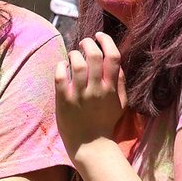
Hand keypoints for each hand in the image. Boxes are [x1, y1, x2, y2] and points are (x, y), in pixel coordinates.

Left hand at [55, 32, 127, 156]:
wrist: (91, 145)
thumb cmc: (105, 122)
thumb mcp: (120, 103)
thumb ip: (120, 82)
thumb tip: (116, 62)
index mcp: (111, 88)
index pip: (113, 57)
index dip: (106, 41)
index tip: (99, 35)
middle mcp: (97, 89)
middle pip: (94, 55)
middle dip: (88, 43)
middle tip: (84, 42)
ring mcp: (80, 94)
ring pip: (77, 63)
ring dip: (74, 54)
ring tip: (74, 55)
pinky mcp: (64, 100)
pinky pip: (60, 76)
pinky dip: (61, 66)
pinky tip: (62, 66)